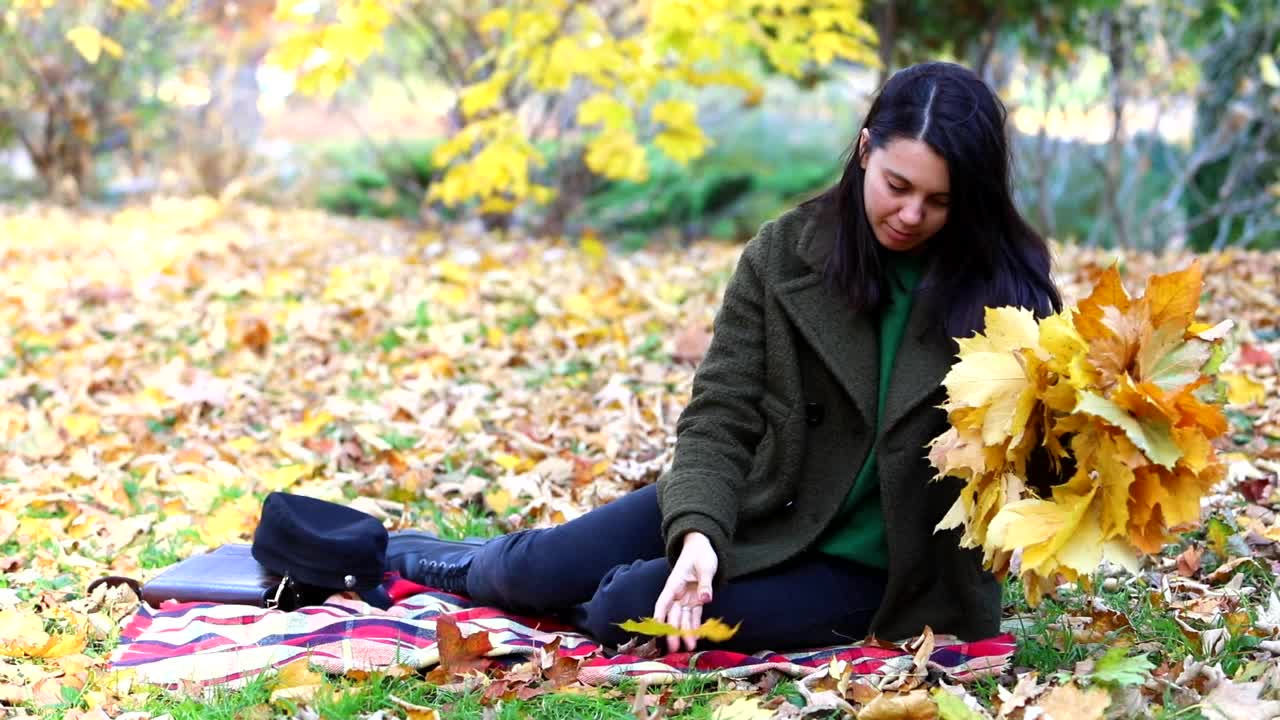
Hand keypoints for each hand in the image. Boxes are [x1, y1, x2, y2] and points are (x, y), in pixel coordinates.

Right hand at [653, 531, 717, 653]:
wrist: (702, 546)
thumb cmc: (700, 553)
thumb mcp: (705, 566)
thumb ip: (705, 583)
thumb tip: (705, 599)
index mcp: (674, 583)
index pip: (663, 602)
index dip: (659, 616)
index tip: (656, 629)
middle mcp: (677, 593)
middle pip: (672, 615)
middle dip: (673, 631)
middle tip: (674, 647)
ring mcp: (686, 598)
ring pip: (683, 618)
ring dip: (685, 632)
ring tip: (688, 647)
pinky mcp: (695, 600)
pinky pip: (694, 615)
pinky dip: (695, 625)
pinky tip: (696, 636)